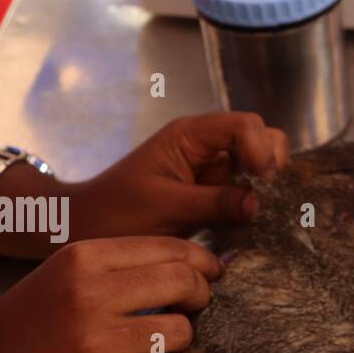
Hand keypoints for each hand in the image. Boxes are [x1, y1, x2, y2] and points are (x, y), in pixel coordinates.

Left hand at [0, 112, 291, 257]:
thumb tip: (258, 203)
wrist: (84, 227)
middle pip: (259, 136)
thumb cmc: (115, 213)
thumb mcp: (166, 207)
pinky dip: (252, 202)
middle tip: (263, 196)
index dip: (261, 149)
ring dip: (262, 185)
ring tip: (254, 212)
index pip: (244, 125)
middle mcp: (204, 146)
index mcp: (189, 136)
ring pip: (256, 163)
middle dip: (269, 163)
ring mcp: (209, 168)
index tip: (262, 181)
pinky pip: (244, 190)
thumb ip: (214, 202)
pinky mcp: (210, 192)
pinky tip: (246, 221)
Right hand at [0, 236, 221, 352]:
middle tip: (193, 310)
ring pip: (180, 332)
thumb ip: (119, 268)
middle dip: (200, 297)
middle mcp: (90, 292)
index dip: (201, 263)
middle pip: (184, 283)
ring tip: (153, 346)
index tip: (211, 275)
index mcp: (82, 256)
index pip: (170, 248)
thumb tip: (191, 267)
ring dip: (178, 342)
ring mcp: (95, 341)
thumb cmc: (23, 326)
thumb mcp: (63, 276)